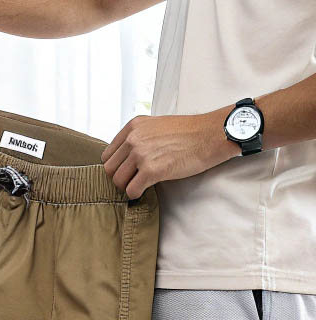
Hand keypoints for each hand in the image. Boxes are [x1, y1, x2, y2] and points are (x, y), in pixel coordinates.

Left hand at [101, 110, 238, 198]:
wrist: (212, 134)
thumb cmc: (189, 132)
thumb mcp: (157, 125)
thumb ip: (139, 137)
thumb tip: (125, 157)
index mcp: (133, 126)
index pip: (108, 154)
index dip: (116, 166)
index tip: (126, 171)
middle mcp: (133, 139)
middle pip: (109, 169)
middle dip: (119, 178)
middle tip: (132, 181)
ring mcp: (141, 154)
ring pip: (118, 181)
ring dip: (127, 187)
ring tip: (140, 186)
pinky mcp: (152, 170)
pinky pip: (131, 190)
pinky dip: (136, 194)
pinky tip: (144, 191)